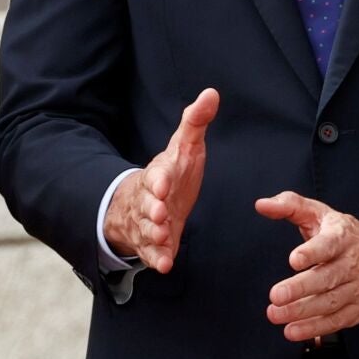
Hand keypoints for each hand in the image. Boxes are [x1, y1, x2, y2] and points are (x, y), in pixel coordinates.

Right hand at [103, 87, 218, 273]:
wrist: (150, 199)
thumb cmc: (172, 171)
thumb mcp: (185, 145)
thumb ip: (196, 122)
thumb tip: (211, 93)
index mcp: (159, 174)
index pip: (156, 176)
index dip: (159, 181)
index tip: (163, 185)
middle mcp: (149, 200)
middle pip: (147, 205)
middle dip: (152, 210)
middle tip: (159, 215)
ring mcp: (149, 223)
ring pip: (147, 230)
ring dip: (154, 234)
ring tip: (162, 237)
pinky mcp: (153, 243)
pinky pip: (152, 252)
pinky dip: (157, 258)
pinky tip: (165, 265)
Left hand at [254, 192, 358, 342]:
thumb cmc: (347, 234)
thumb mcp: (321, 214)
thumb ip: (290, 206)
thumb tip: (262, 205)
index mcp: (342, 237)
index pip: (329, 244)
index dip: (312, 252)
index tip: (294, 259)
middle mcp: (352, 263)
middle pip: (327, 277)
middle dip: (301, 288)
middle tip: (276, 296)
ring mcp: (358, 288)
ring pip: (330, 302)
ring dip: (302, 312)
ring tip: (277, 314)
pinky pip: (336, 321)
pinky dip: (314, 328)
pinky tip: (293, 330)